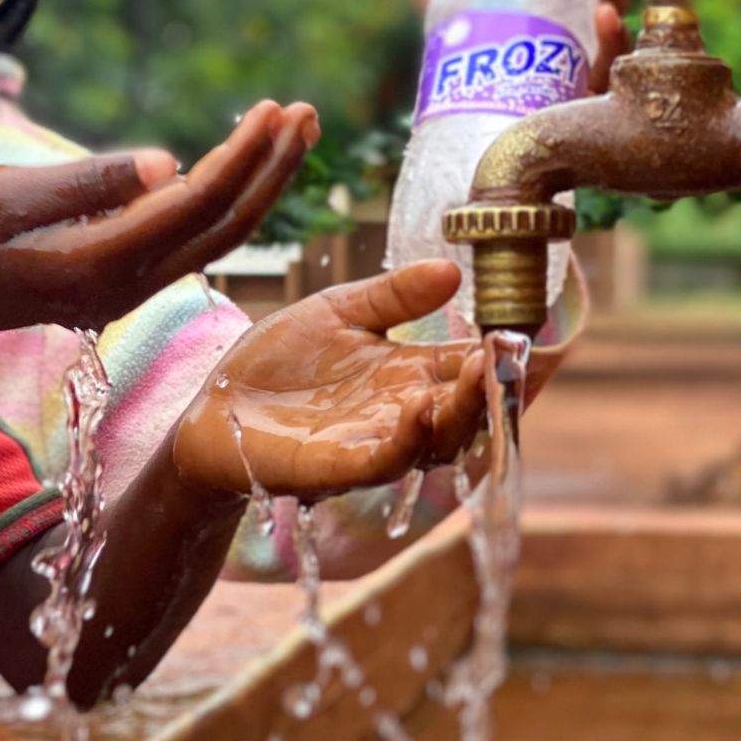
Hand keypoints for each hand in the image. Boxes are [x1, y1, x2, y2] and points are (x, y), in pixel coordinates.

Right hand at [0, 99, 316, 345]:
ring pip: (212, 238)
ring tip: (290, 132)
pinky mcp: (115, 281)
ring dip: (256, 185)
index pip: (195, 204)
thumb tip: (169, 163)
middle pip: (223, 227)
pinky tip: (239, 168)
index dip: (242, 157)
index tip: (276, 108)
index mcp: (101, 261)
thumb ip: (85, 183)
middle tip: (307, 113)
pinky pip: (188, 241)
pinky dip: (224, 200)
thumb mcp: (0, 199)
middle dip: (271, 169)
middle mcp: (125, 284)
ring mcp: (123, 288)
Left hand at [173, 260, 486, 497]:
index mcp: (407, 375)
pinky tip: (417, 408)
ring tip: (476, 378)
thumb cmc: (276, 363)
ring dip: (458, 413)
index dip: (503, 357)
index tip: (528, 334)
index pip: (470, 369)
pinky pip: (380, 461)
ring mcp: (370, 445)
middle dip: (490, 388)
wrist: (213, 405)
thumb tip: (452, 271)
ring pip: (432, 440)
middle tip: (509, 356)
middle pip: (464, 410)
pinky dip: (403, 440)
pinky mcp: (333, 469)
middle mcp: (400, 415)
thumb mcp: (337, 312)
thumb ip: (392, 296)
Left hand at [423, 0, 629, 90]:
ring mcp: (598, 73)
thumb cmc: (499, 94)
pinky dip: (613, 37)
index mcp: (569, 23)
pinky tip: (606, 15)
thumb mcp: (477, 47)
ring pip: (616, 27)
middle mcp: (589, 45)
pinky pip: (613, 66)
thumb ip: (456, 15)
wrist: (501, 150)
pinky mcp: (599, 100)